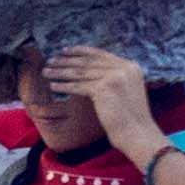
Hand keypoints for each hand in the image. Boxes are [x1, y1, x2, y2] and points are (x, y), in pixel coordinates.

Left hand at [60, 46, 169, 165]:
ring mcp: (115, 77)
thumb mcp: (127, 90)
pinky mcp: (105, 89)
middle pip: (88, 62)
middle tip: (51, 60)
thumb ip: (115, 77)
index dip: (81, 52)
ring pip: (81, 73)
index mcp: (130, 66)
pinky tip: (53, 86)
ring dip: (61, 72)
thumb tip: (91, 71)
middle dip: (67, 60)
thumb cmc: (130, 118)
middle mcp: (124, 68)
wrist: (138, 134)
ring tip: (46, 72)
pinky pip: (79, 86)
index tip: (65, 50)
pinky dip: (64, 86)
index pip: (100, 54)